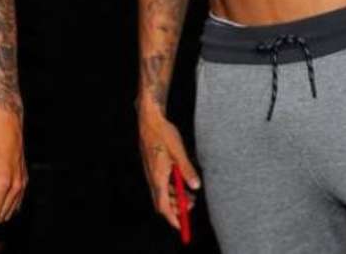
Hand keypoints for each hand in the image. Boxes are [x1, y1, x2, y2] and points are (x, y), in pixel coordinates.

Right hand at [138, 111, 200, 231]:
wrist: (149, 119)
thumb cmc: (163, 133)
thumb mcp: (179, 152)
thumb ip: (187, 170)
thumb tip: (196, 186)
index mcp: (157, 176)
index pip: (162, 205)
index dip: (172, 218)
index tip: (181, 226)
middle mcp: (152, 177)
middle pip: (162, 202)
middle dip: (176, 208)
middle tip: (191, 205)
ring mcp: (151, 172)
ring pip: (162, 193)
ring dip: (175, 197)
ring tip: (190, 195)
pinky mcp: (152, 166)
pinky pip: (161, 184)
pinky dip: (171, 188)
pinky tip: (181, 182)